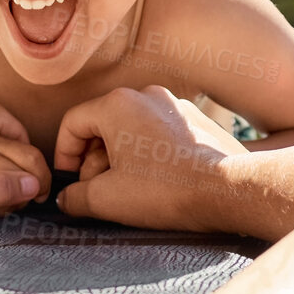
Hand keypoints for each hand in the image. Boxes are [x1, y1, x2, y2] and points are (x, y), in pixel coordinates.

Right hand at [52, 86, 247, 230]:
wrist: (230, 190)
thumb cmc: (165, 190)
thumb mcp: (106, 199)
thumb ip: (75, 197)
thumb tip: (65, 199)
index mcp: (116, 104)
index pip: (72, 123)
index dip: (63, 155)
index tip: (68, 181)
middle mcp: (146, 95)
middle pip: (103, 125)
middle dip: (93, 160)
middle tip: (95, 191)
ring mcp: (176, 106)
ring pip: (132, 129)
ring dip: (120, 159)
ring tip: (125, 190)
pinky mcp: (198, 121)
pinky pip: (159, 134)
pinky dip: (148, 155)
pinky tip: (155, 183)